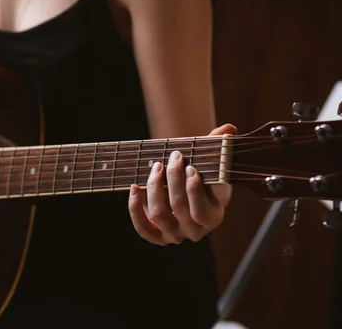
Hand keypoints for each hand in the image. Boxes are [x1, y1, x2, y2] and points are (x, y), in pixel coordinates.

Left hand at [128, 124, 237, 244]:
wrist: (186, 188)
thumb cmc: (202, 174)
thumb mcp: (213, 162)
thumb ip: (220, 146)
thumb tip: (229, 129)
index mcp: (213, 218)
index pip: (201, 211)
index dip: (194, 190)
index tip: (190, 167)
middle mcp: (194, 232)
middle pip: (178, 208)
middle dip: (173, 178)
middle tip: (174, 157)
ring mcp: (174, 235)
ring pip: (158, 215)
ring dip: (154, 187)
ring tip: (157, 167)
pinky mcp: (156, 235)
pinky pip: (142, 228)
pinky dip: (135, 208)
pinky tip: (135, 187)